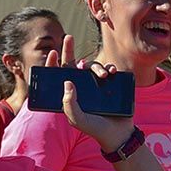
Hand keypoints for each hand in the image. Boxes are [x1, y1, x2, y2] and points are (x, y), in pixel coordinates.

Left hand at [47, 35, 133, 150]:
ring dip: (96, 66)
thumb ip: (69, 104)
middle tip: (68, 37)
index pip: (57, 76)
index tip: (52, 52)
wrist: (118, 133)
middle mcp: (81, 87)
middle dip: (68, 50)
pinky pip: (108, 69)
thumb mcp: (77, 119)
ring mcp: (95, 84)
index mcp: (69, 94)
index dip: (53, 64)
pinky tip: (112, 72)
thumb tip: (67, 82)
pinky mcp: (109, 84)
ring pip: (91, 66)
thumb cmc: (94, 128)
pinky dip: (110, 67)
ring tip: (104, 75)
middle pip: (72, 65)